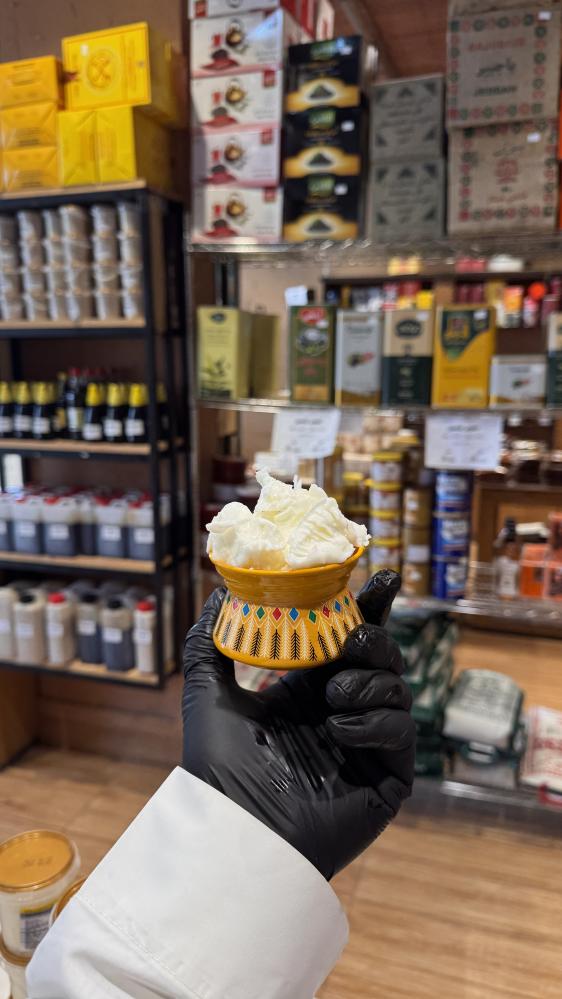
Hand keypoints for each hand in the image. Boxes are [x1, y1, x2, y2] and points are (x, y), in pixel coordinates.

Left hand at [182, 570, 414, 879]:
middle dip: (375, 639)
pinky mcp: (387, 777)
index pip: (350, 639)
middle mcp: (343, 711)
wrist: (234, 830)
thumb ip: (209, 641)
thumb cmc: (217, 767)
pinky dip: (374, 723)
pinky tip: (338, 729)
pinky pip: (401, 733)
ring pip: (398, 689)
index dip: (371, 608)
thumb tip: (220, 591)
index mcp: (310, 689)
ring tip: (332, 694)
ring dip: (370, 682)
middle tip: (352, 638)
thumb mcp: (206, 693)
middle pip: (384, 658)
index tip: (382, 579)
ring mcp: (368, 744)